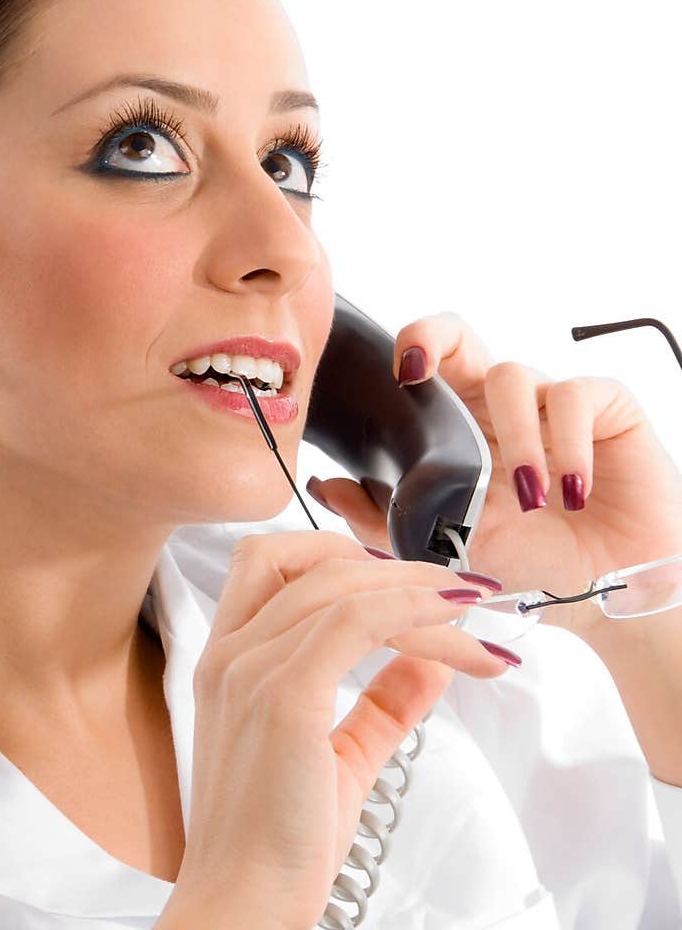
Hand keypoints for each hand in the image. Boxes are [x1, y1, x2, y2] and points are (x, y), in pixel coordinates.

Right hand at [173, 529, 511, 929]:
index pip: (272, 562)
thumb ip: (382, 705)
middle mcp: (229, 653)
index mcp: (228, 660)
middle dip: (389, 564)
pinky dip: (412, 611)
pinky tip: (457, 631)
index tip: (412, 583)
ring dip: (420, 591)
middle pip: (307, 558)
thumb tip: (434, 663)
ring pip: (343, 586)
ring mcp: (249, 669)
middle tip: (459, 592)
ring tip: (476, 612)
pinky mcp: (282, 696)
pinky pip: (356, 620)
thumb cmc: (280, 843)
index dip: (343, 555)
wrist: (243, 908)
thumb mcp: (342, 758)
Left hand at [306, 312, 681, 636]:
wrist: (604, 594)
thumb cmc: (527, 565)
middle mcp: (499, 406)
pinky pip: (577, 397)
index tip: (396, 372)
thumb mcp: (446, 549)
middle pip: (461, 336)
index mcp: (458, 428)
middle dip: (434, 339)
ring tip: (529, 499)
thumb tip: (322, 485)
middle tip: (416, 372)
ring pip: (515, 376)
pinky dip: (568, 446)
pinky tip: (570, 492)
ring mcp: (551, 403)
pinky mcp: (607, 408)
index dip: (409, 348)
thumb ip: (382, 520)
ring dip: (514, 440)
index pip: (426, 364)